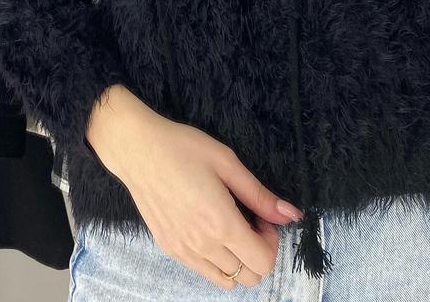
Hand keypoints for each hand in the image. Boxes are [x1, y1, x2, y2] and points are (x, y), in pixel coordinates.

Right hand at [86, 85, 303, 289]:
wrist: (138, 150)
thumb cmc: (184, 148)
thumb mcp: (227, 163)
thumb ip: (260, 195)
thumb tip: (291, 215)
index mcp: (221, 224)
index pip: (263, 263)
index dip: (272, 241)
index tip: (261, 214)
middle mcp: (202, 246)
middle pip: (248, 277)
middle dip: (258, 251)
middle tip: (249, 218)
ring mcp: (183, 252)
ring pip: (226, 280)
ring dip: (238, 259)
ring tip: (230, 224)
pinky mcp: (169, 249)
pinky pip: (203, 272)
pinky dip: (216, 260)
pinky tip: (209, 227)